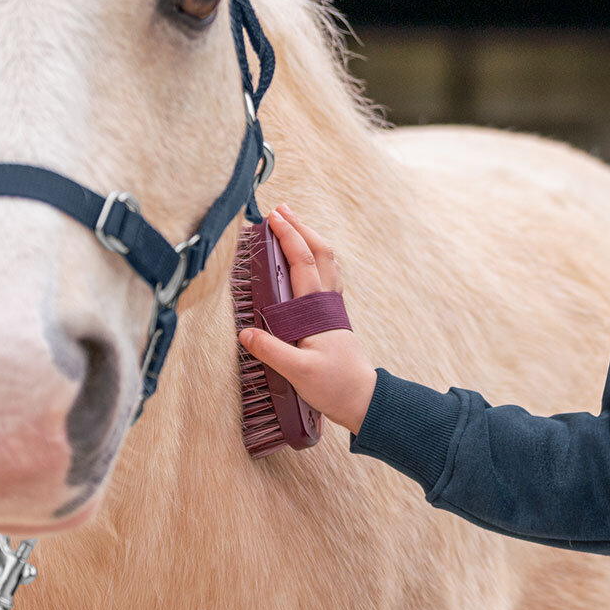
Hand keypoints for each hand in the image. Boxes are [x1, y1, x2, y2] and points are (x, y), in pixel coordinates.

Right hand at [238, 203, 378, 433]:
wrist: (363, 399)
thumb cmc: (334, 386)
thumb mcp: (298, 372)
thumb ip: (272, 351)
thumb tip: (246, 333)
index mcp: (318, 309)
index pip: (303, 262)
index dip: (288, 236)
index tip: (272, 217)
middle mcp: (328, 303)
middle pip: (320, 252)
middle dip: (300, 227)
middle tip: (280, 210)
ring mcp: (333, 308)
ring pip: (327, 262)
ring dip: (310, 239)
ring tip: (291, 226)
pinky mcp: (332, 318)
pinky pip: (326, 277)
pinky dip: (314, 259)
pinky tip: (304, 262)